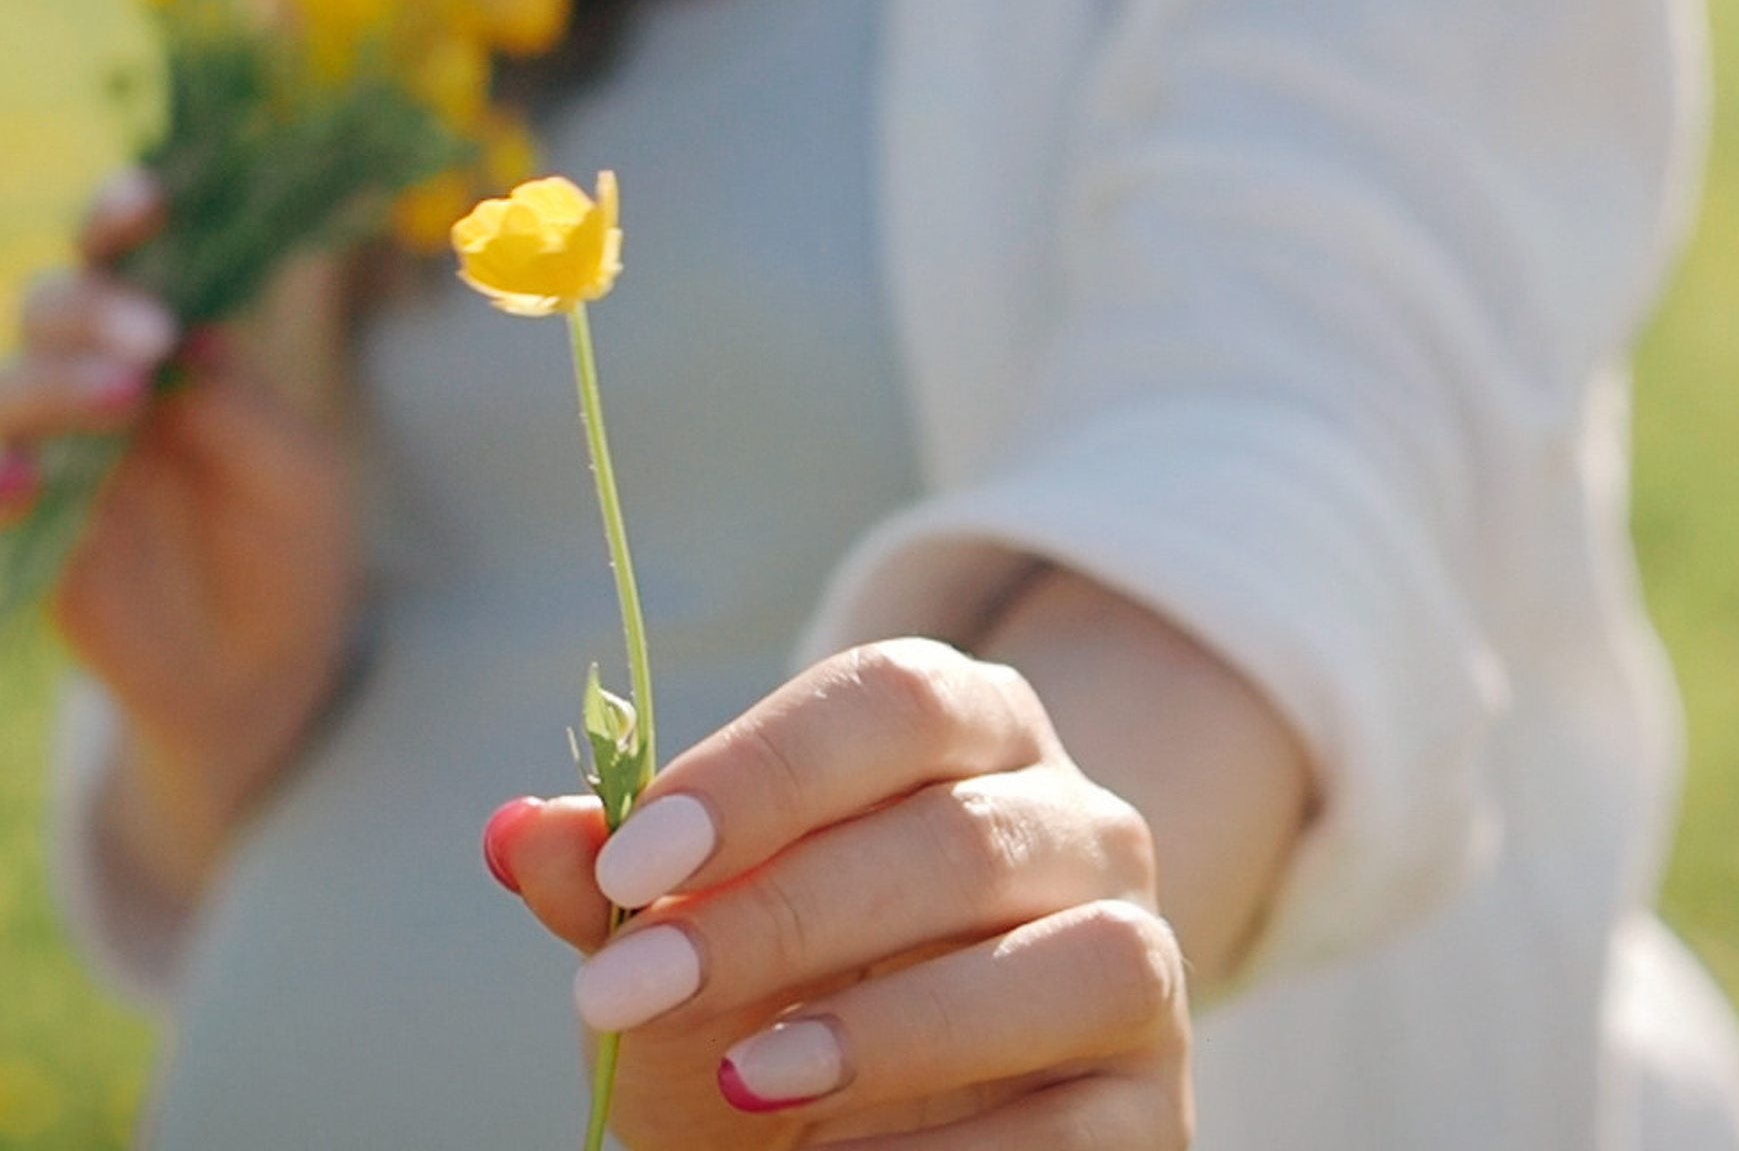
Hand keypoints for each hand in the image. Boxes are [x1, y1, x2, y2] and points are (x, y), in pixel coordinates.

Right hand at [0, 169, 359, 898]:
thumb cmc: (293, 549)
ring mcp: (52, 457)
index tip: (151, 200)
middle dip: (93, 306)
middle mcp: (98, 386)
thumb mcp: (295, 472)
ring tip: (122, 397)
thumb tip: (191, 336)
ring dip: (46, 381)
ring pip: (2, 388)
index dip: (125, 217)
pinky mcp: (24, 534)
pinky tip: (27, 482)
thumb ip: (239, 406)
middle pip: (51, 306)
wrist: (268, 670)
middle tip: (156, 340)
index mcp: (172, 347)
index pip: (130, 259)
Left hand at [490, 637, 1192, 1149]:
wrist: (888, 1131)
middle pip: (961, 830)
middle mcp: (1079, 819)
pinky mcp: (1156, 1105)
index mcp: (971, 730)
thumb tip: (517, 831)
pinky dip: (957, 1150)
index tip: (636, 862)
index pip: (893, 697)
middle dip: (785, 911)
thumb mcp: (687, 938)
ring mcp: (1141, 956)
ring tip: (750, 1078)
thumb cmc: (780, 996)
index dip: (766, 771)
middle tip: (629, 992)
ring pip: (1075, 958)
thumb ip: (618, 881)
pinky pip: (1088, 1122)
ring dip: (898, 1025)